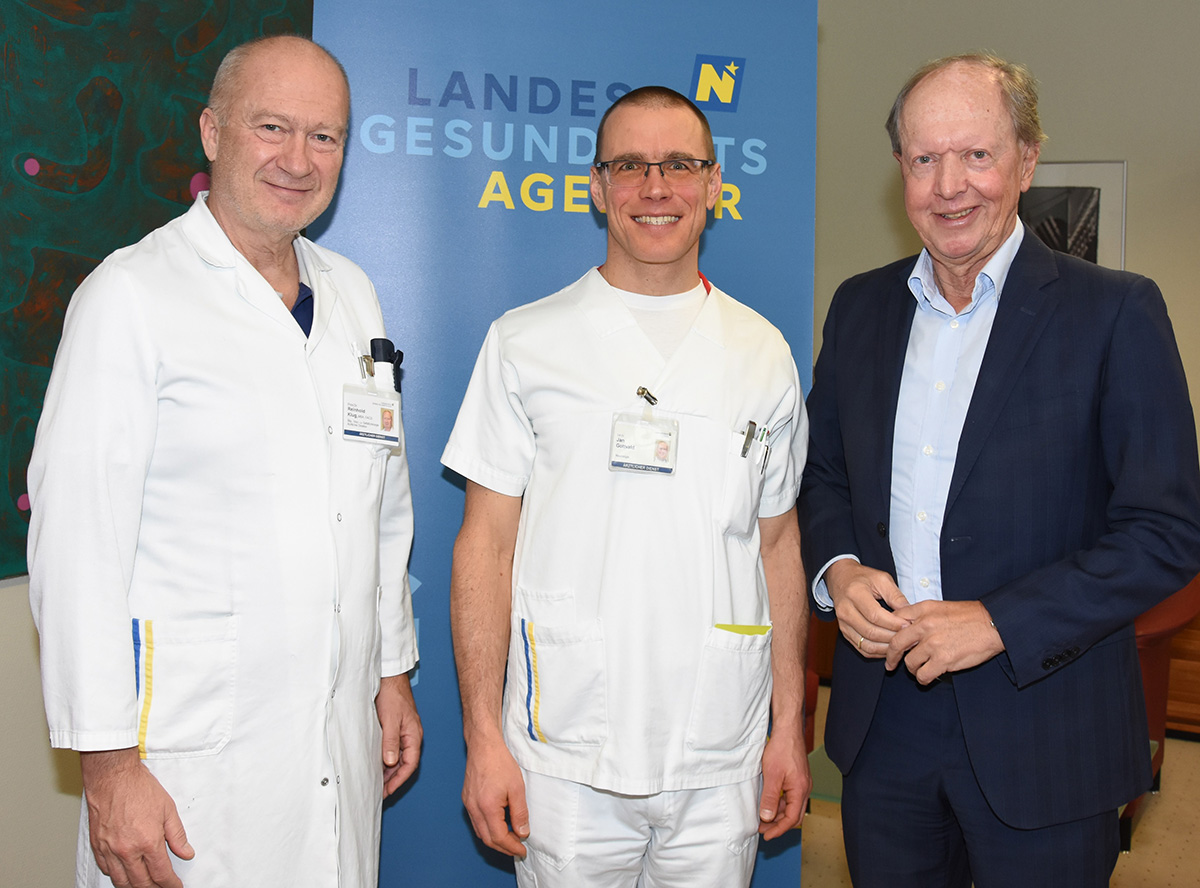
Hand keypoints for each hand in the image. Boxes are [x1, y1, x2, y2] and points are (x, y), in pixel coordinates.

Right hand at [79, 748, 193, 887]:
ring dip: (134, 886)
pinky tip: (124, 873)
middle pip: (141, 883)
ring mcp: (109, 850)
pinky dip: (116, 875)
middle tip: (162, 887)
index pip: (161, 874)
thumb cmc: (138, 788)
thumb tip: (186, 852)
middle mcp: (127, 850)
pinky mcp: (97, 846)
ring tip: (145, 885)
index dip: (170, 884)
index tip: (175, 886)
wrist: (112, 777)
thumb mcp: (168, 809)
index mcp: (147, 842)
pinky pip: (106, 869)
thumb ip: (177, 835)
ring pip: (121, 881)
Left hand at [378, 673, 421, 796]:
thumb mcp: (390, 720)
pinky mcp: (396, 729)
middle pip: (405, 764)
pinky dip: (386, 759)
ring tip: (377, 783)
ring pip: (399, 757)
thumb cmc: (393, 695)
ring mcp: (404, 732)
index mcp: (414, 735)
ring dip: (389, 771)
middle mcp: (411, 736)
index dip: (399, 780)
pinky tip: (377, 764)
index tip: (388, 791)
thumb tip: (391, 763)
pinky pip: (394, 749)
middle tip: (381, 792)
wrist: (390, 678)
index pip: (410, 764)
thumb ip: (390, 741)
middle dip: (394, 779)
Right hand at [462, 736, 528, 856]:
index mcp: (487, 807)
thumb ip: (520, 813)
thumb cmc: (500, 762)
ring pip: (480, 832)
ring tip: (511, 839)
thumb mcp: (517, 788)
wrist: (483, 745)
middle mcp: (474, 808)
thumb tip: (522, 832)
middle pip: (487, 839)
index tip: (522, 850)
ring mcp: (468, 804)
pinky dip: (488, 829)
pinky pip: (476, 821)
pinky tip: (499, 825)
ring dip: (495, 839)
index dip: (512, 847)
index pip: (499, 837)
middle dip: (503, 847)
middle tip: (518, 849)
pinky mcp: (467, 799)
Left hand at [758, 728, 810, 838]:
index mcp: (800, 790)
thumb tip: (767, 818)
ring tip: (763, 817)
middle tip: (763, 829)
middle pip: (793, 815)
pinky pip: (790, 797)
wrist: (788, 730)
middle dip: (778, 824)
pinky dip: (780, 803)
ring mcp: (802, 783)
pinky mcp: (797, 778)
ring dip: (778, 814)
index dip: (778, 829)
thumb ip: (770, 798)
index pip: (791, 819)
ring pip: (791, 806)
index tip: (766, 835)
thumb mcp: (772, 775)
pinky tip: (769, 803)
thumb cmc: (782, 749)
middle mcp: (804, 789)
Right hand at [825, 560, 910, 657]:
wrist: (841, 579)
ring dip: (886, 648)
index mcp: (855, 594)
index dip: (893, 623)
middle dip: (892, 637)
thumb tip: (910, 614)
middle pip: (871, 632)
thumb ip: (896, 596)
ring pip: (866, 644)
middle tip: (908, 636)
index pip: (875, 615)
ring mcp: (843, 623)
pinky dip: (877, 652)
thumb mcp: (882, 579)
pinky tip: (889, 647)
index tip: (908, 625)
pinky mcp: (844, 632)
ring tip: (901, 644)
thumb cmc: (863, 578)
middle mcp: (845, 610)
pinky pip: (862, 648)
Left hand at [886, 599, 1004, 682]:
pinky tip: (927, 677)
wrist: (993, 624)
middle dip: (891, 656)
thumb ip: (919, 614)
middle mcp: (925, 625)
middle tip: (890, 664)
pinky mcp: (944, 660)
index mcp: (923, 610)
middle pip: (896, 644)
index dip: (888, 633)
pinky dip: (923, 678)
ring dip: (912, 669)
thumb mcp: (940, 606)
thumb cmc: (968, 616)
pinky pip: (923, 675)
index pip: (894, 620)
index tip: (886, 641)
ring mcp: (933, 643)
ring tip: (918, 670)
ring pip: (909, 662)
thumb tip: (901, 623)